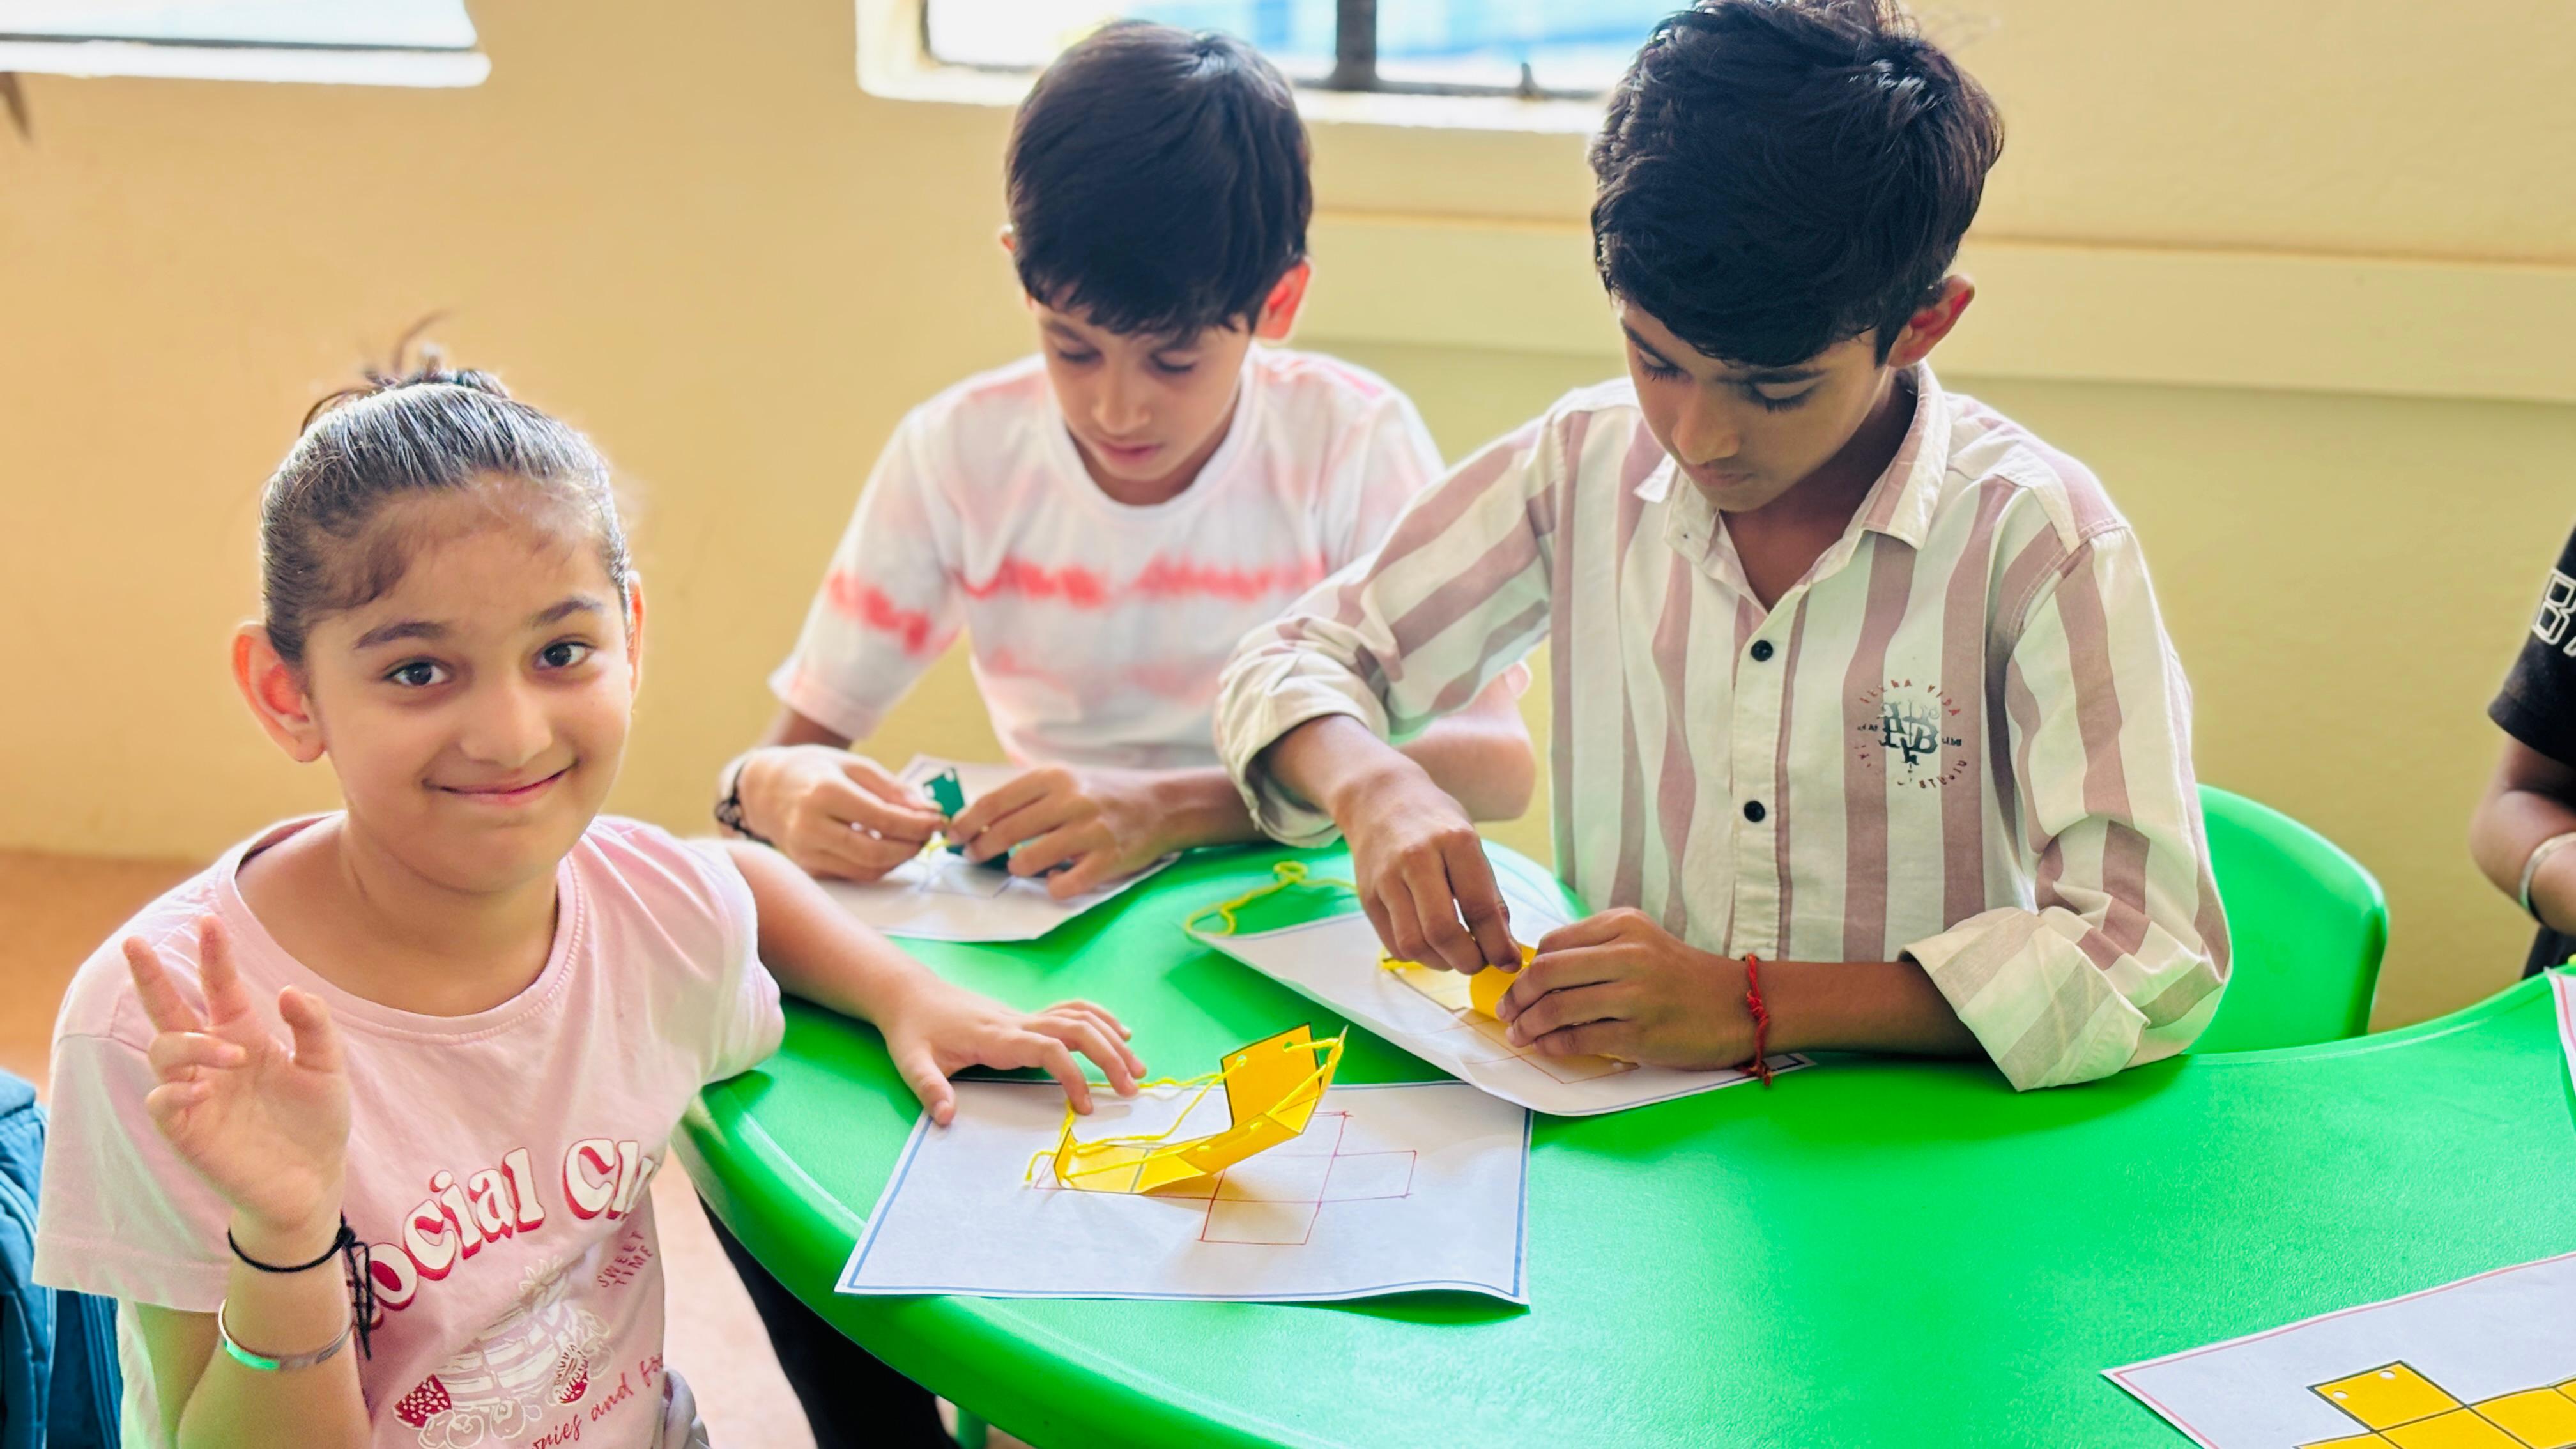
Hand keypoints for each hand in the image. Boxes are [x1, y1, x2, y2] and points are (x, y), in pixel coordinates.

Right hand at [125, 916, 350, 1240]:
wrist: (314, 1180)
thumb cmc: (316, 1121)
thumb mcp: (327, 1067)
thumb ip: (314, 1026)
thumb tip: (288, 990)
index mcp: (243, 1035)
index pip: (220, 987)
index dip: (213, 955)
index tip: (209, 920)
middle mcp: (212, 1060)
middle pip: (168, 1011)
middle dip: (150, 977)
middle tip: (136, 943)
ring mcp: (196, 1094)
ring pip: (164, 1052)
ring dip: (192, 1044)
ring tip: (231, 1055)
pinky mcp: (187, 1131)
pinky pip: (163, 1102)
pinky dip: (175, 1090)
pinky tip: (199, 1088)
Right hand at [737, 746, 945, 882]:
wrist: (765, 789)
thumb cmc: (813, 770)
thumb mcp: (853, 765)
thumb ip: (891, 788)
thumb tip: (927, 810)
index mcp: (823, 793)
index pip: (881, 818)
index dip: (916, 823)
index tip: (938, 820)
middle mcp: (811, 826)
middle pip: (875, 851)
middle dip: (911, 846)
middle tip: (930, 834)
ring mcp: (806, 851)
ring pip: (867, 869)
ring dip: (899, 859)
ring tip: (914, 840)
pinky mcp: (809, 867)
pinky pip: (854, 874)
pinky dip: (879, 865)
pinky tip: (890, 847)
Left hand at [873, 976, 1146, 1125]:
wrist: (910, 994)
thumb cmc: (913, 1030)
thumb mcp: (911, 1061)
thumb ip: (930, 1089)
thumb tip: (946, 1118)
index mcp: (997, 1035)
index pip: (1050, 1048)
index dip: (1073, 1075)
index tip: (1085, 1106)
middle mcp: (1018, 1021)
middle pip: (1078, 1029)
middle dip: (1110, 1056)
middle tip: (1132, 1088)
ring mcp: (1024, 1016)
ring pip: (1081, 1018)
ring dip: (1112, 1039)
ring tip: (1138, 1067)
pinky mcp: (1025, 1017)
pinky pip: (1072, 1011)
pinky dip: (1101, 1019)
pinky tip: (1120, 1033)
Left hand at [948, 766, 1173, 899]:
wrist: (1161, 804)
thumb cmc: (1104, 794)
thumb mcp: (1066, 780)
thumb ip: (1027, 797)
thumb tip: (978, 820)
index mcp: (1055, 777)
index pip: (995, 802)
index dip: (966, 823)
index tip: (953, 836)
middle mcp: (1071, 801)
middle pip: (1005, 831)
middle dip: (980, 849)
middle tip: (973, 857)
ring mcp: (1090, 831)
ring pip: (1028, 860)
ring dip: (1016, 867)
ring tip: (1020, 865)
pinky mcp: (1108, 860)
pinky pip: (1063, 886)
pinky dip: (1051, 887)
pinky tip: (1054, 880)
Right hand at [1329, 756, 1515, 973]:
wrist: (1379, 799)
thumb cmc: (1435, 823)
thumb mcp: (1471, 843)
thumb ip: (1488, 894)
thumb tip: (1506, 948)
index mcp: (1454, 841)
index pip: (1479, 906)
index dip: (1497, 944)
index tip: (1509, 962)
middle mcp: (1417, 859)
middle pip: (1442, 930)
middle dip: (1468, 960)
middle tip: (1479, 962)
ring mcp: (1387, 879)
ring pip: (1414, 943)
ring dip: (1441, 962)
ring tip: (1455, 956)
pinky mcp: (1368, 896)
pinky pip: (1394, 943)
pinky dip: (1418, 955)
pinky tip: (1431, 946)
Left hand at [1494, 908, 1754, 1069]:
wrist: (1742, 1006)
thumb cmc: (1684, 978)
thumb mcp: (1642, 943)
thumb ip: (1595, 950)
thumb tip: (1538, 975)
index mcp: (1624, 925)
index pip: (1553, 944)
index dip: (1525, 969)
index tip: (1515, 988)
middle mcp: (1629, 954)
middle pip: (1547, 972)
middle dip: (1517, 997)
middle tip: (1506, 1013)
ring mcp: (1636, 994)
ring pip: (1558, 1007)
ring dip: (1529, 1025)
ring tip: (1520, 1035)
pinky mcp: (1642, 1033)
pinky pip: (1581, 1039)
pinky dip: (1555, 1045)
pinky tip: (1548, 1048)